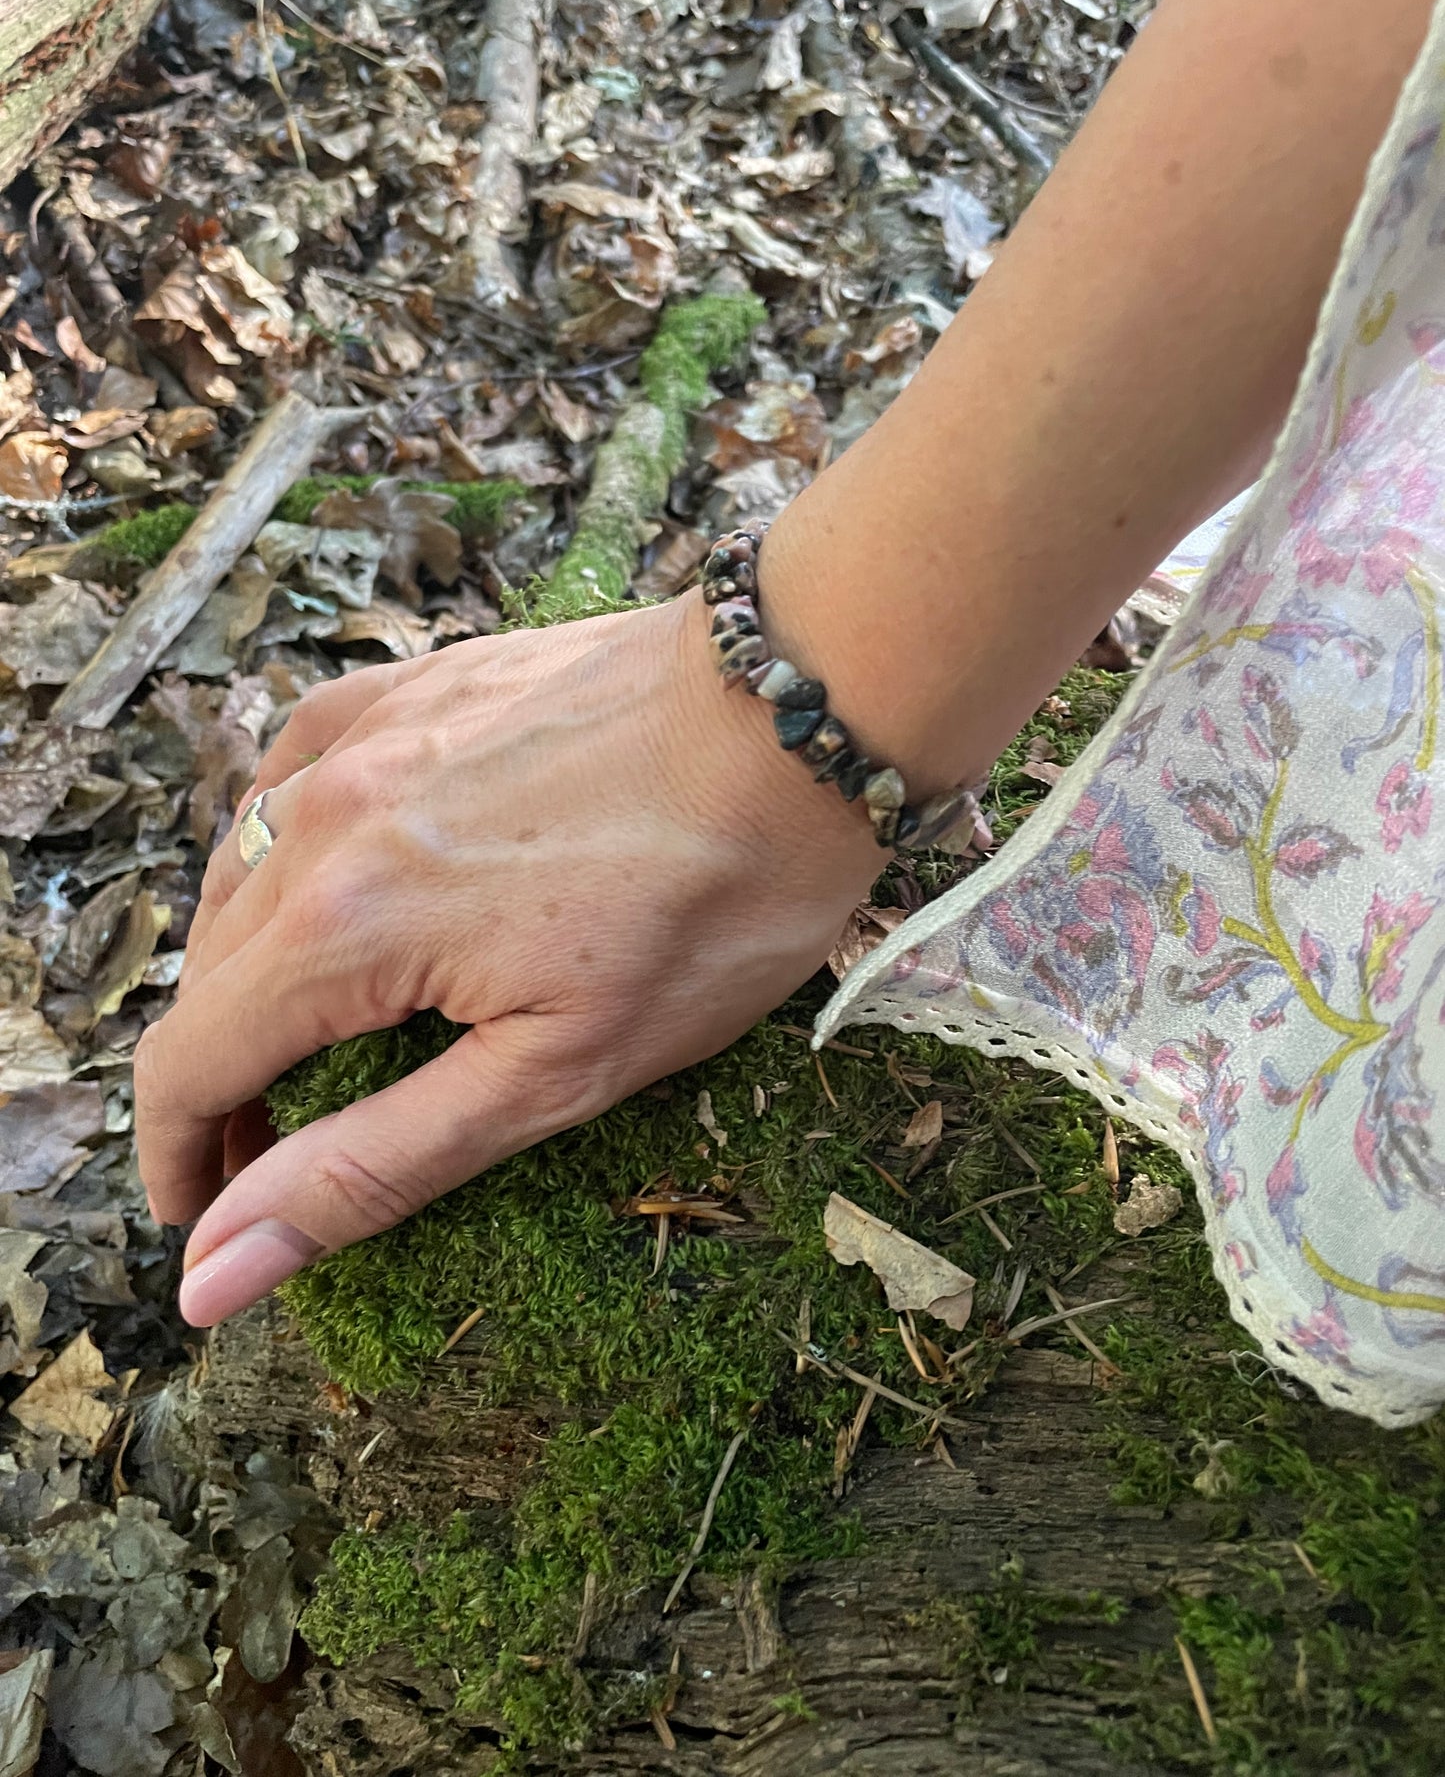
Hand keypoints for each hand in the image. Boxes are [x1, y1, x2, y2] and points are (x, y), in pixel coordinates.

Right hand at [136, 592, 878, 1326]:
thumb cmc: (712, 901)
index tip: (204, 1217)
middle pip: (211, 975)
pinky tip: (326, 871)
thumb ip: (373, 1166)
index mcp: (343, 929)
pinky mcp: (416, 685)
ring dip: (250, 970)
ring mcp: (366, 736)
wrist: (800, 715)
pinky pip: (295, 768)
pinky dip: (285, 846)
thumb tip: (218, 1270)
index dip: (180, 1158)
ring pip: (243, 872)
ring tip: (308, 1034)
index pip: (189, 1064)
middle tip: (282, 1152)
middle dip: (227, 1081)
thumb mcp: (558, 1071)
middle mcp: (323, 819)